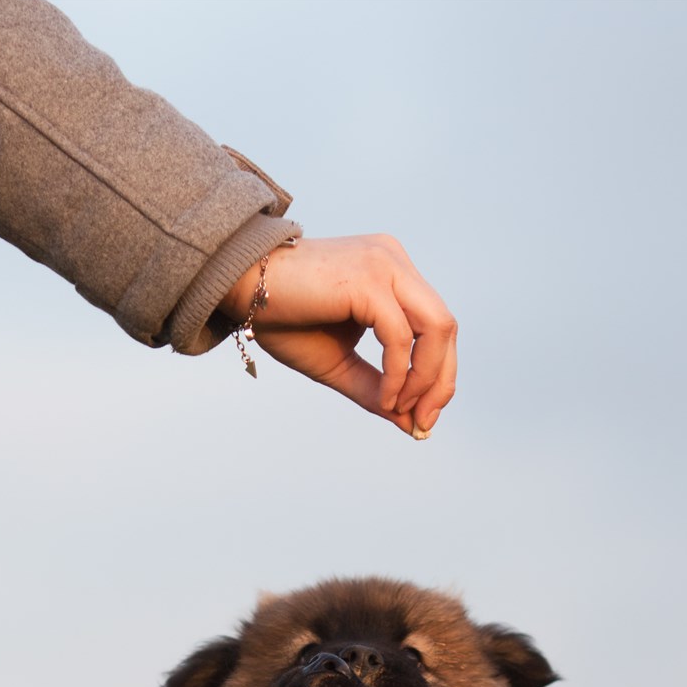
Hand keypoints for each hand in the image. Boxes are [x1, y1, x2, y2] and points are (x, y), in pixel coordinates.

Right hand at [219, 235, 457, 436]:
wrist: (240, 286)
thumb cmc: (283, 319)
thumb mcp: (338, 364)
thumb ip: (376, 389)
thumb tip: (410, 424)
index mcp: (393, 274)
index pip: (436, 327)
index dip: (438, 376)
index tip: (420, 417)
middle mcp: (395, 262)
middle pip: (445, 328)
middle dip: (440, 382)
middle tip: (421, 422)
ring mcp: (385, 265)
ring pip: (436, 328)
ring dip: (425, 378)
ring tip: (399, 409)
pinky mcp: (369, 278)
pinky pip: (400, 336)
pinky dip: (398, 373)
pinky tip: (384, 397)